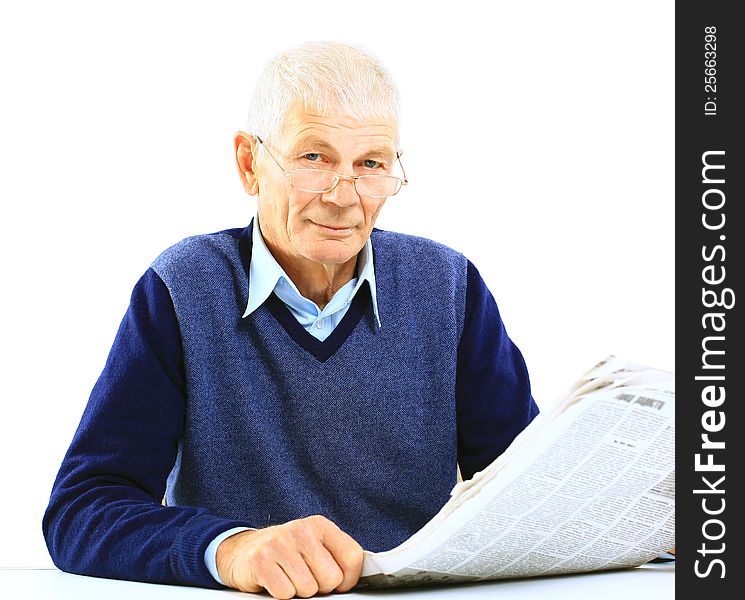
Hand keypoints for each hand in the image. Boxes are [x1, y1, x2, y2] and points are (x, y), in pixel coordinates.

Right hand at [216, 515, 363, 598]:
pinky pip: (286, 593)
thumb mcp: (313, 546)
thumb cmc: (286, 553)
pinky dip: (281, 593)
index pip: (352, 557)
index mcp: (320, 525)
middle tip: (305, 576)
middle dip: (320, 586)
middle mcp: (302, 530)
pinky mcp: (261, 561)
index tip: (339, 582)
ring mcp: (280, 544)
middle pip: (332, 578)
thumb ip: (335, 556)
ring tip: (288, 576)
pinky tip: (275, 579)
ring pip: (309, 589)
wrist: (243, 551)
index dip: (349, 579)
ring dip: (299, 590)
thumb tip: (354, 579)